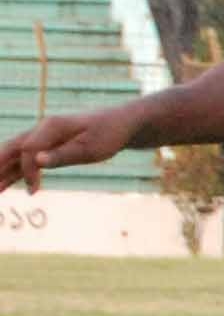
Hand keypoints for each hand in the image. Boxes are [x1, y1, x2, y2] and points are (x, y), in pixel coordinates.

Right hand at [0, 106, 139, 193]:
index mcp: (51, 127)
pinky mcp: (48, 145)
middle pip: (12, 149)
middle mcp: (42, 130)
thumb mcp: (91, 148)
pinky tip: (6, 184)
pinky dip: (15, 171)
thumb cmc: (108, 135)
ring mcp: (43, 137)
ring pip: (16, 154)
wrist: (120, 124)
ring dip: (3, 171)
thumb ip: (63, 155)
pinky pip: (26, 158)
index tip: (34, 191)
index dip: (28, 171)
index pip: (28, 150)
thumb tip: (36, 161)